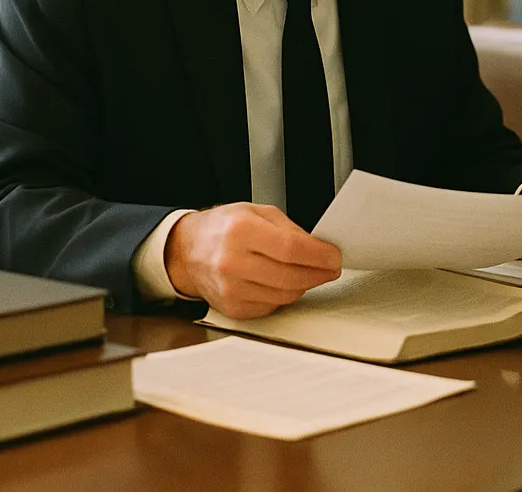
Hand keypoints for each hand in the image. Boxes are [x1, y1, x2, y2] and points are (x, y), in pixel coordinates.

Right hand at [164, 203, 342, 318]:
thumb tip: (319, 249)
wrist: (188, 251)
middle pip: (290, 276)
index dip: (319, 255)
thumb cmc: (224, 228)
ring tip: (307, 273)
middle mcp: (232, 262)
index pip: (291, 248)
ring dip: (304, 285)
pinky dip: (284, 296)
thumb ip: (290, 229)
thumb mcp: (257, 212)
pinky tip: (281, 283)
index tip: (334, 257)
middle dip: (319, 273)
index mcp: (240, 231)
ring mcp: (230, 289)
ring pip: (285, 295)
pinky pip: (272, 307)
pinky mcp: (232, 308)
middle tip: (330, 268)